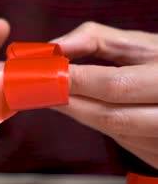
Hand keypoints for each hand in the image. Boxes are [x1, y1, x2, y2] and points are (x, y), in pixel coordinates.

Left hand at [52, 22, 157, 168]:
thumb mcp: (143, 45)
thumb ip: (98, 41)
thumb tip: (56, 47)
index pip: (115, 85)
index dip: (74, 81)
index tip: (43, 75)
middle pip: (111, 116)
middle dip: (69, 102)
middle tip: (39, 90)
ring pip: (114, 133)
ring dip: (77, 114)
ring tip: (53, 97)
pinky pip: (123, 142)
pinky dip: (96, 124)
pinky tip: (80, 109)